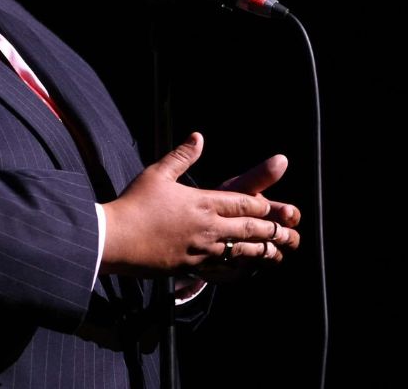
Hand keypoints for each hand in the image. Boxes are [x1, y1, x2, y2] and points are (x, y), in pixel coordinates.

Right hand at [99, 132, 291, 276]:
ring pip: (242, 252)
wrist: (115, 239)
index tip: (282, 209)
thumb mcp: (157, 173)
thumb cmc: (134, 204)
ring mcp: (202, 250)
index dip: (265, 207)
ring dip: (264, 252)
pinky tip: (247, 270)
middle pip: (250, 229)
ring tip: (279, 253)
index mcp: (203, 202)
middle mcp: (208, 227)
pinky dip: (240, 269)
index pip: (244, 204)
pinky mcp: (191, 266)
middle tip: (292, 233)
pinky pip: (224, 269)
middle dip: (273, 231)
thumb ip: (181, 156)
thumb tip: (198, 137)